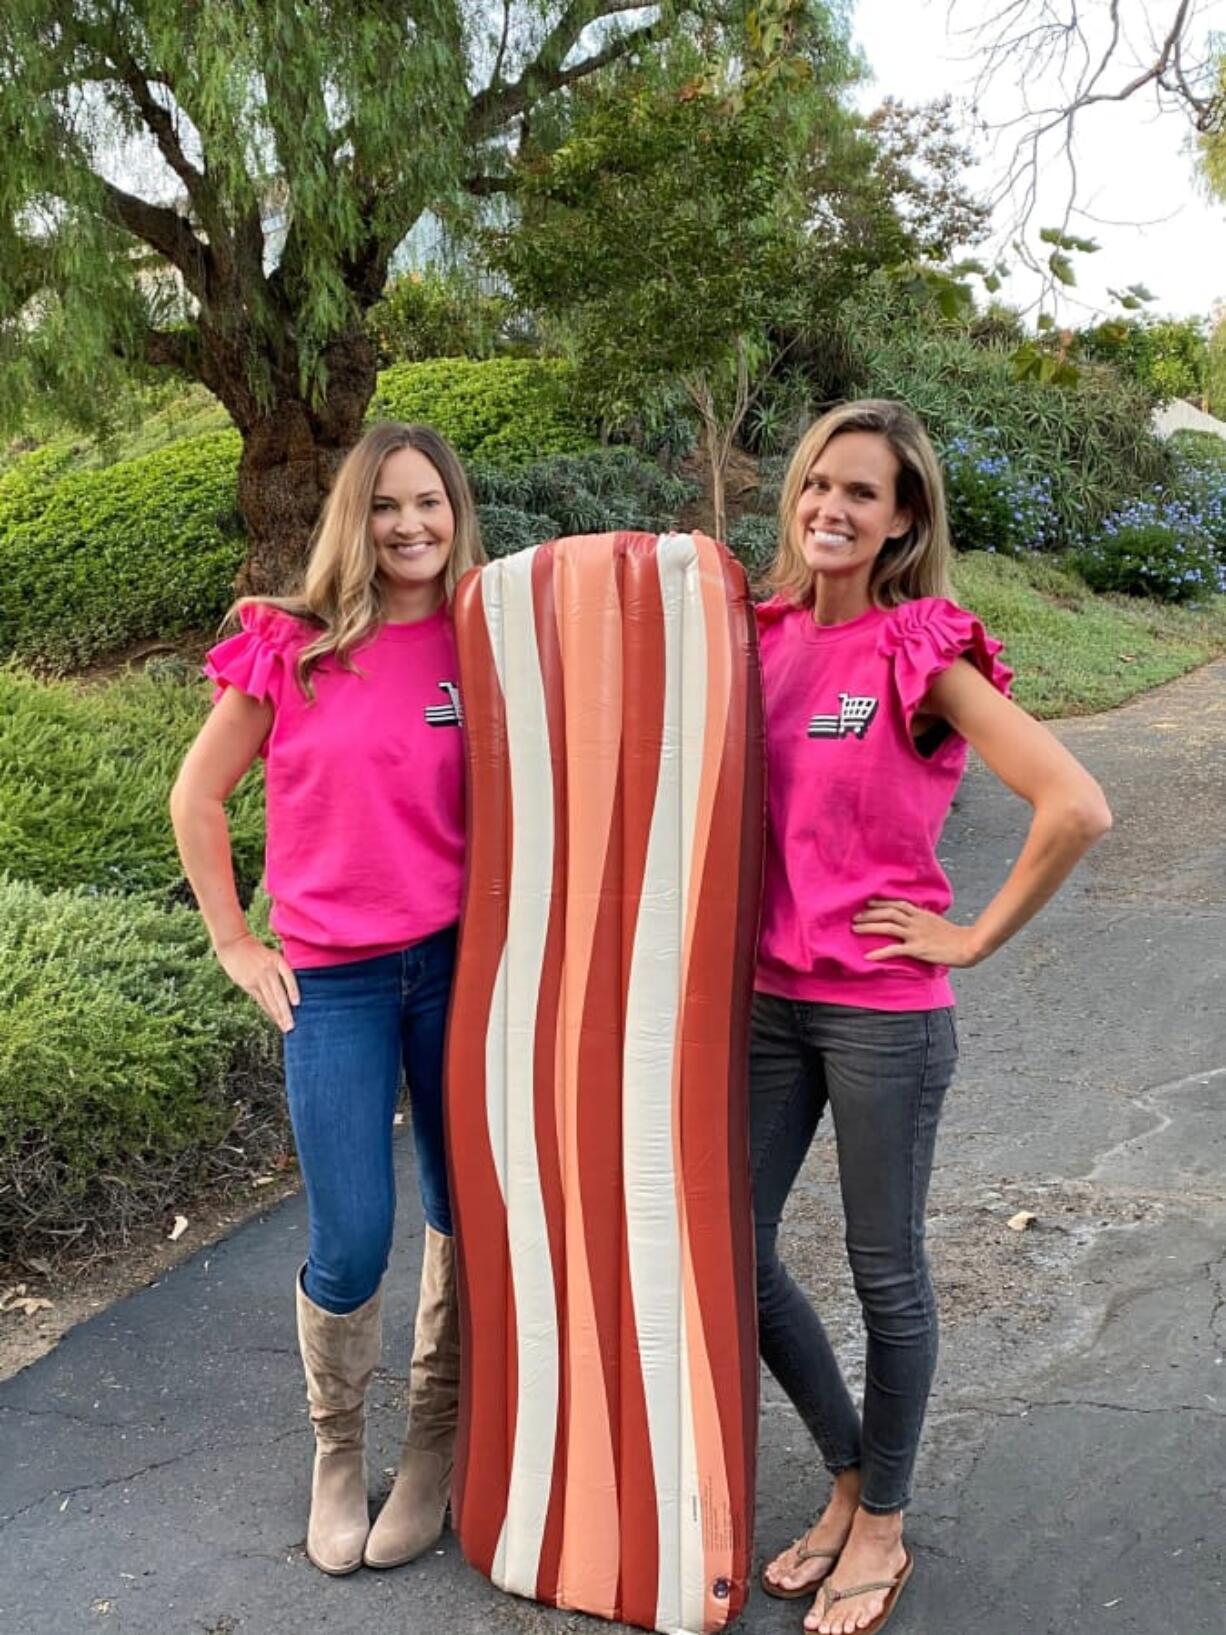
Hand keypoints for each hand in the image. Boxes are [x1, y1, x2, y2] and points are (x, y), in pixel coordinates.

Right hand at [215, 932, 300, 1031]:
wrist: (234, 943)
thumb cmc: (255, 950)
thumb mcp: (271, 954)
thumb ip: (279, 969)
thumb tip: (289, 989)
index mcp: (276, 959)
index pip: (288, 976)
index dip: (292, 990)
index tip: (296, 1003)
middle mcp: (268, 969)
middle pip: (278, 994)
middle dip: (285, 1012)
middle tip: (291, 1026)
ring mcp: (257, 978)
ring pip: (269, 1000)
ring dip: (277, 1015)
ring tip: (284, 1026)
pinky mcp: (248, 984)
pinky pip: (260, 999)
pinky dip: (267, 1009)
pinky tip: (273, 1017)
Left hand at [852, 899, 983, 967]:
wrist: (967, 945)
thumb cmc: (955, 936)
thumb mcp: (938, 922)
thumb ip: (924, 920)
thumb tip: (915, 919)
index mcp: (921, 914)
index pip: (897, 904)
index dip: (881, 902)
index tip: (868, 902)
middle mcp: (916, 921)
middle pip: (888, 912)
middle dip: (870, 913)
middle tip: (855, 916)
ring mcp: (916, 934)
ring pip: (888, 926)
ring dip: (869, 926)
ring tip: (855, 929)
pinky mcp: (917, 949)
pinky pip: (894, 950)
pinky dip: (880, 952)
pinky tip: (868, 956)